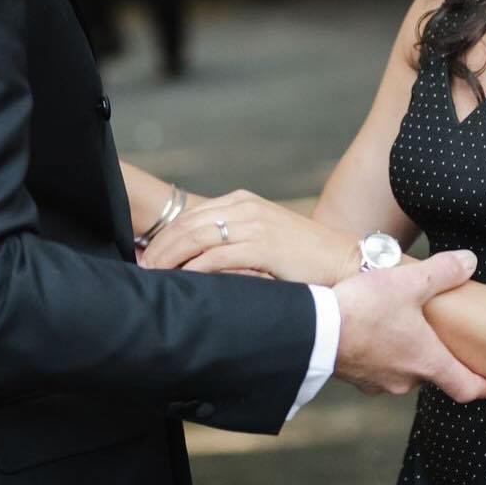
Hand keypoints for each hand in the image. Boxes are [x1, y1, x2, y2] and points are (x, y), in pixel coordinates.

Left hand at [138, 189, 360, 284]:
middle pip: (186, 225)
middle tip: (140, 271)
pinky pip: (218, 256)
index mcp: (243, 202)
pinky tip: (181, 282)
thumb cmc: (303, 260)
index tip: (143, 258)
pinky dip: (194, 269)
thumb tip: (193, 263)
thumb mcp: (262, 243)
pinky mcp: (265, 245)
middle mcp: (246, 208)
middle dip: (158, 248)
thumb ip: (231, 245)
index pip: (189, 216)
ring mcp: (256, 224)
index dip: (162, 237)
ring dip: (169, 259)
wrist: (346, 263)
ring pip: (196, 238)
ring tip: (152, 277)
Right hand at [333, 250, 485, 402]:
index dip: (484, 385)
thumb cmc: (365, 308)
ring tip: (400, 328)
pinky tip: (370, 331)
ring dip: (404, 354)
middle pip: (432, 375)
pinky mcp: (354, 376)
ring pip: (401, 370)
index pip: (467, 388)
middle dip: (436, 357)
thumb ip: (443, 271)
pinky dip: (379, 354)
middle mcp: (405, 380)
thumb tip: (470, 261)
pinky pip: (375, 368)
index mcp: (427, 362)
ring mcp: (377, 382)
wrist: (314, 329)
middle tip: (440, 338)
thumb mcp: (410, 282)